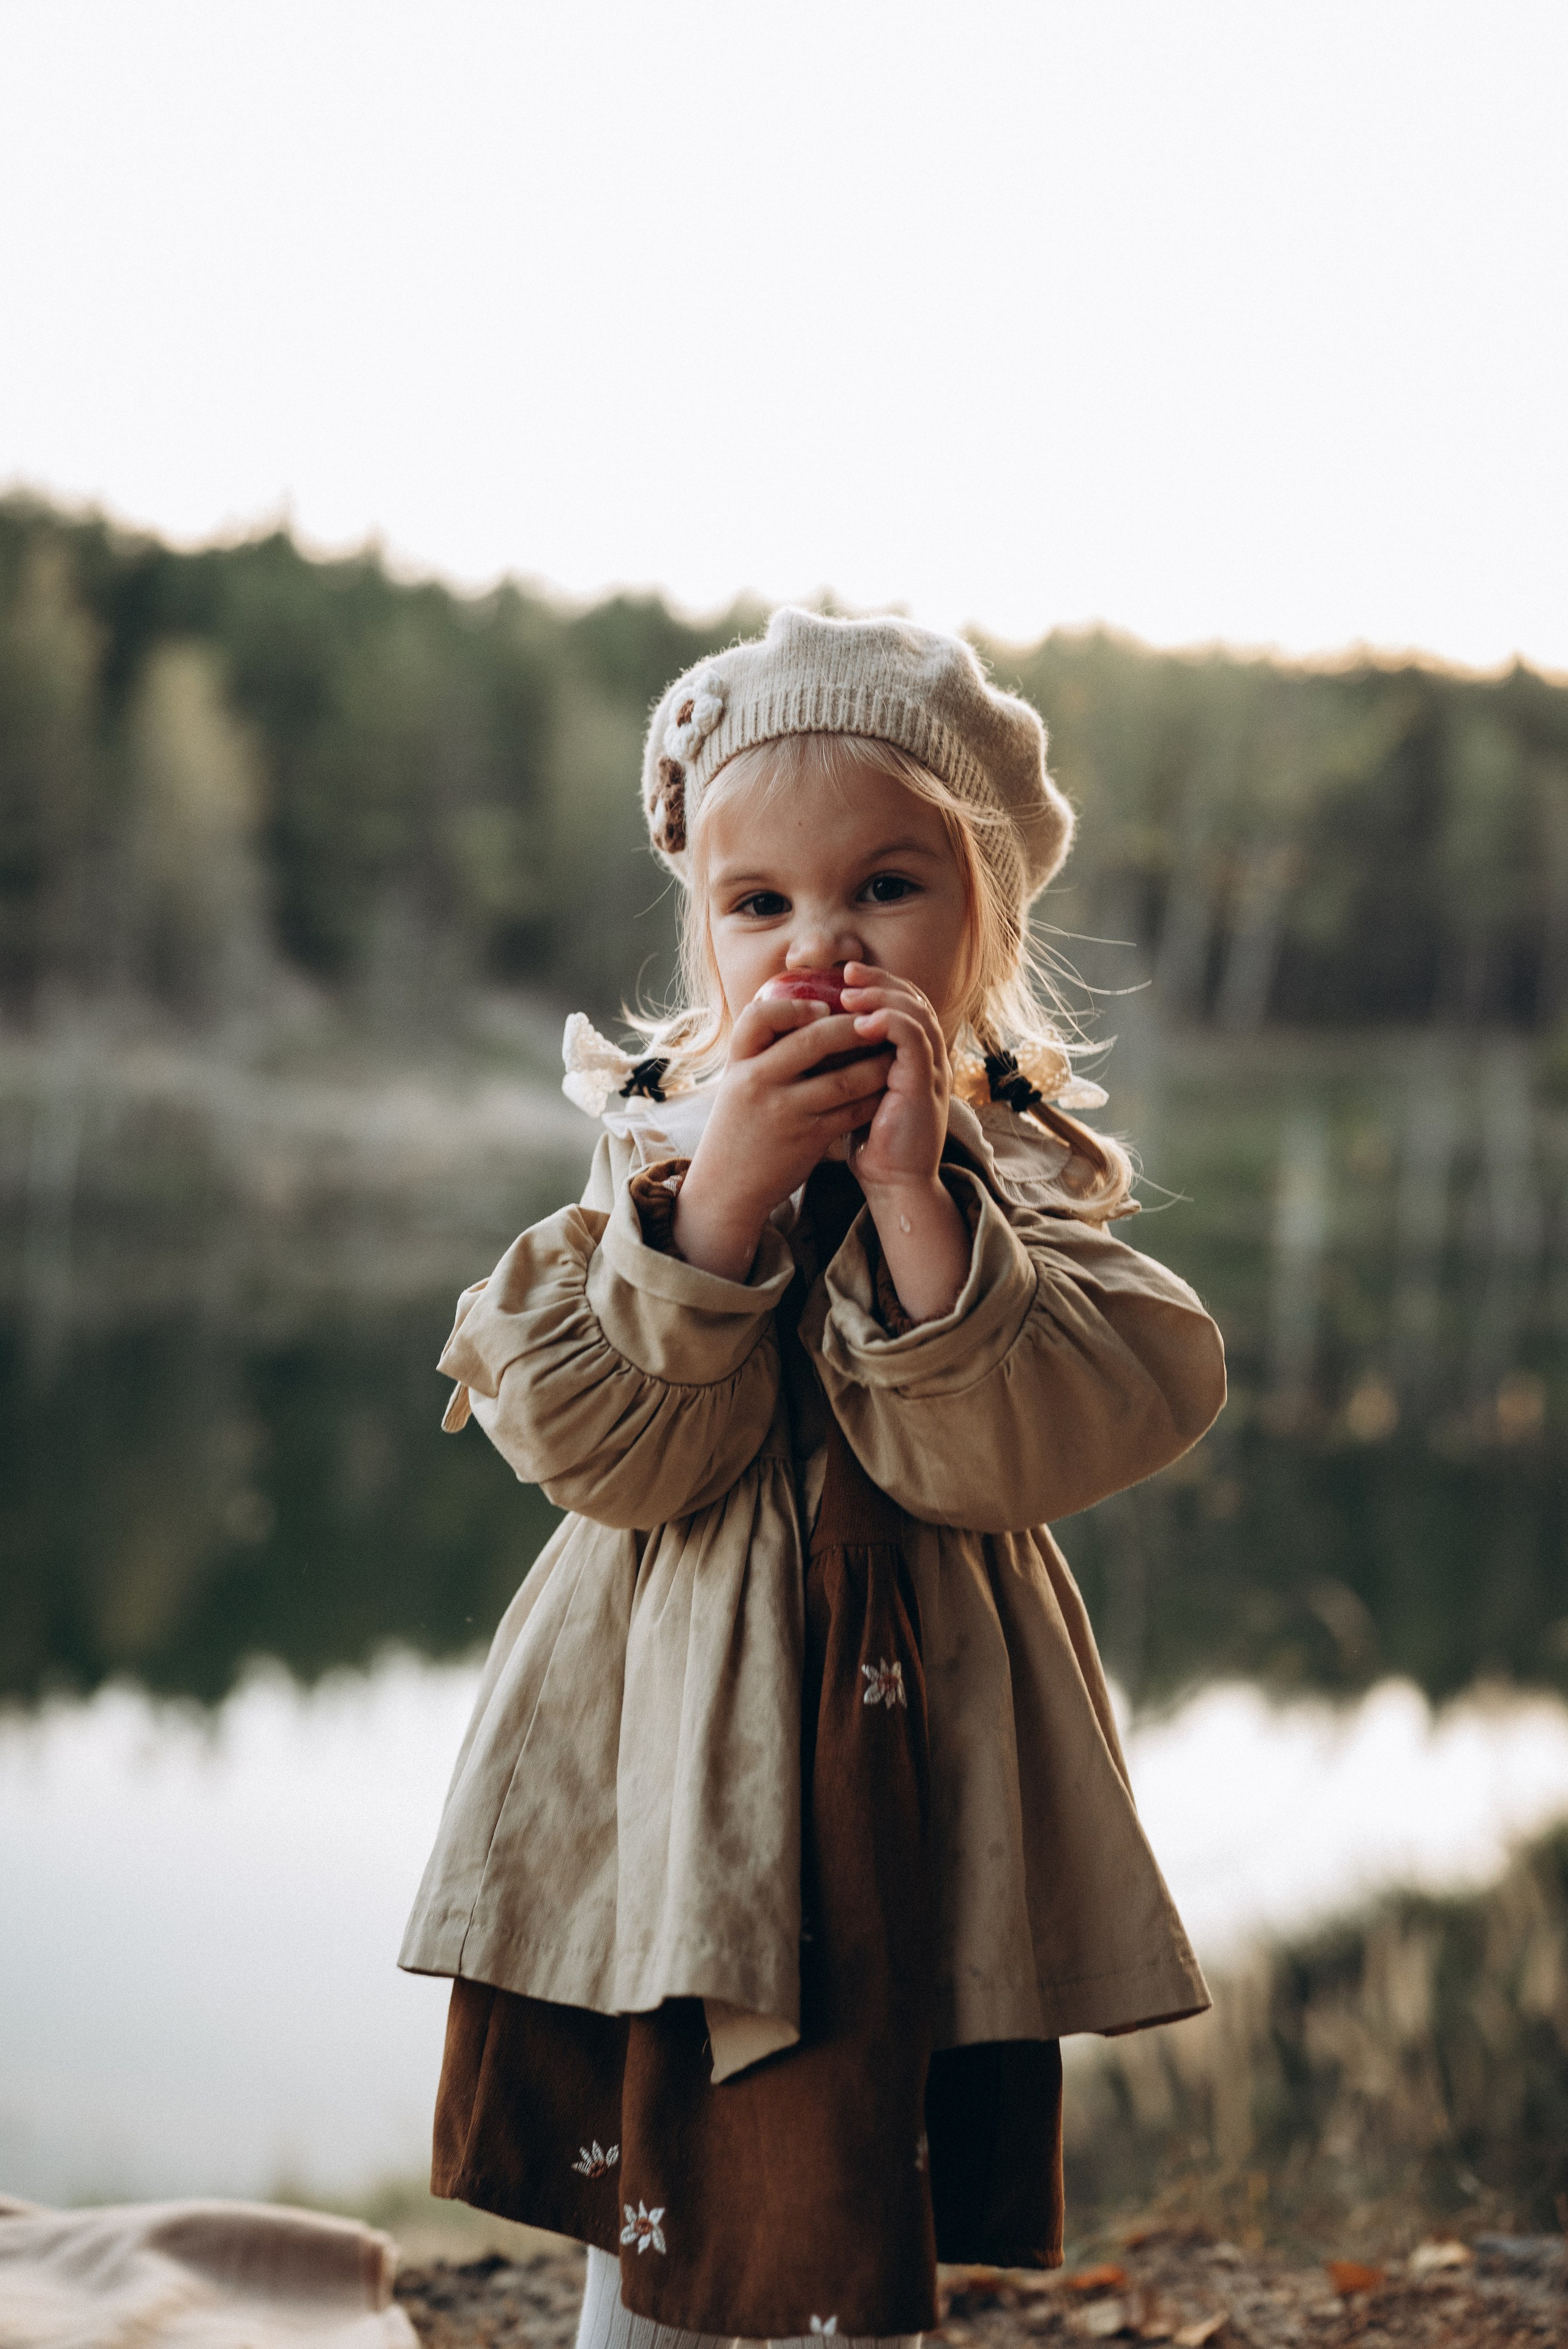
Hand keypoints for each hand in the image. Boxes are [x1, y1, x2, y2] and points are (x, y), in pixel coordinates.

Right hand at [672, 993, 892, 1279]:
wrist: (727, 1187)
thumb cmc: (739, 1127)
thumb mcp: (737, 1083)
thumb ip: (763, 1053)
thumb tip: (804, 1015)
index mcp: (739, 1064)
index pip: (759, 1016)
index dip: (795, 1006)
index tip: (823, 1007)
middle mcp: (758, 1083)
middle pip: (813, 1041)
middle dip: (852, 1027)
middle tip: (876, 1020)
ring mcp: (784, 1112)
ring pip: (843, 1079)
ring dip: (875, 1064)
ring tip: (894, 1053)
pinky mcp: (808, 1139)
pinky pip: (851, 1112)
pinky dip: (873, 1098)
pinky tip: (887, 1089)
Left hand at [837, 964, 950, 1191]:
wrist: (894, 1184)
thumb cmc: (872, 1143)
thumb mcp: (859, 1093)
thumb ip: (852, 1064)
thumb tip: (816, 1038)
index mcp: (915, 1058)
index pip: (905, 1004)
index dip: (879, 985)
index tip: (844, 976)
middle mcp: (929, 1059)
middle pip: (915, 1000)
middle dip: (880, 981)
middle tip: (847, 971)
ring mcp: (932, 1071)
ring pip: (917, 1014)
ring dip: (882, 997)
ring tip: (850, 993)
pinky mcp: (926, 1086)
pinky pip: (914, 1041)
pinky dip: (890, 1024)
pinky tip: (862, 1022)